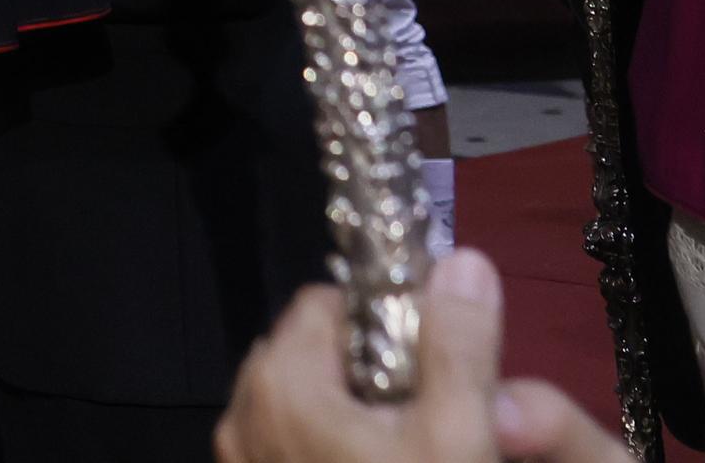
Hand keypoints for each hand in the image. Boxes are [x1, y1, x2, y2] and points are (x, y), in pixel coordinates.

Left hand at [216, 248, 628, 462]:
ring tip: (407, 452)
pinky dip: (327, 452)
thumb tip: (463, 261)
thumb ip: (459, 344)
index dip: (386, 319)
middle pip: (313, 354)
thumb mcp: (455, 436)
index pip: (328, 301)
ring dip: (351, 416)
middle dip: (369, 370)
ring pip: (304, 405)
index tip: (431, 358)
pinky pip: (289, 450)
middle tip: (427, 417)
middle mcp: (242, 416)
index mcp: (280, 382)